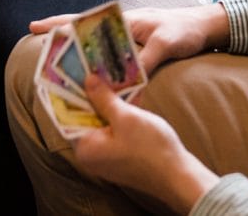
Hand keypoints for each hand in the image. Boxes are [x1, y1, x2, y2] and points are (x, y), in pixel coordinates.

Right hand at [30, 5, 228, 72]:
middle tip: (41, 56)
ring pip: (96, 48)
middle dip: (62, 43)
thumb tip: (123, 83)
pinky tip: (94, 78)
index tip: (34, 28)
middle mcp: (121, 29)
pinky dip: (101, 67)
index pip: (83, 19)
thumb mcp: (164, 44)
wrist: (207, 27)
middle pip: (84, 34)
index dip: (58, 24)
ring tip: (60, 71)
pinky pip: (112, 59)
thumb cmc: (184, 29)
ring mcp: (129, 39)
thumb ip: (144, 62)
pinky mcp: (138, 50)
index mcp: (122, 20)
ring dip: (81, 58)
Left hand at [71, 74, 218, 212]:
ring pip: (99, 123)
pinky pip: (111, 130)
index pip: (68, 115)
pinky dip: (116, 115)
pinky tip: (124, 96)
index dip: (70, 93)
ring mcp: (105, 157)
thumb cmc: (151, 148)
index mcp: (85, 148)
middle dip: (91, 95)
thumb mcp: (126, 117)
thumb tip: (88, 80)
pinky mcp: (118, 156)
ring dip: (106, 103)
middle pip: (84, 118)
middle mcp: (90, 155)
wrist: (179, 176)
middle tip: (93, 70)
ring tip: (108, 77)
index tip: (74, 72)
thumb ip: (104, 99)